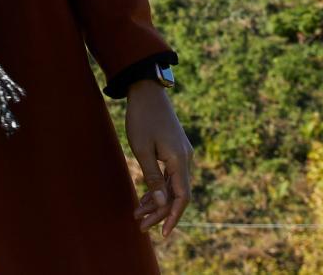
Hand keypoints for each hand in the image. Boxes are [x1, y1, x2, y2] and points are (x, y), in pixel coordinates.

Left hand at [125, 80, 192, 234]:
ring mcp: (180, 154)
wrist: (146, 90)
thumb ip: (153, 177)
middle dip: (160, 212)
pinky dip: (157, 188)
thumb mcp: (143, 149)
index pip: (182, 197)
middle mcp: (185, 159)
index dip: (173, 216)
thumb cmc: (142, 118)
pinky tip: (144, 198)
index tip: (162, 233)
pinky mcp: (174, 150)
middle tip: (141, 226)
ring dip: (157, 201)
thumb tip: (161, 203)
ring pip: (172, 186)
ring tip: (138, 215)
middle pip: (177, 194)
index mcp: (180, 160)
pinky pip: (169, 176)